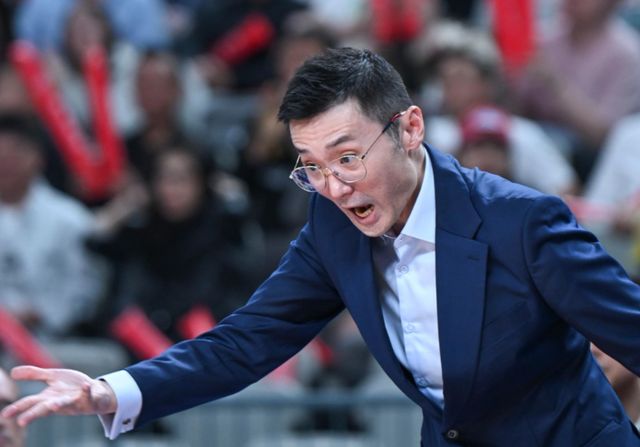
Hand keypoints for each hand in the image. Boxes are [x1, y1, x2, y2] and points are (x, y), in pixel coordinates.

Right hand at [0, 366, 116, 426]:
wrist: (96, 391)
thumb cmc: (71, 387)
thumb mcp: (52, 377)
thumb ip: (34, 375)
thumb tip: (12, 372)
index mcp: (49, 398)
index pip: (31, 403)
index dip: (18, 408)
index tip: (5, 415)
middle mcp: (60, 402)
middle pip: (44, 408)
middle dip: (33, 414)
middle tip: (21, 422)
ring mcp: (76, 402)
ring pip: (67, 405)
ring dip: (60, 405)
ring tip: (54, 405)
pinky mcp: (91, 399)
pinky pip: (90, 396)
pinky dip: (88, 391)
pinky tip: (86, 385)